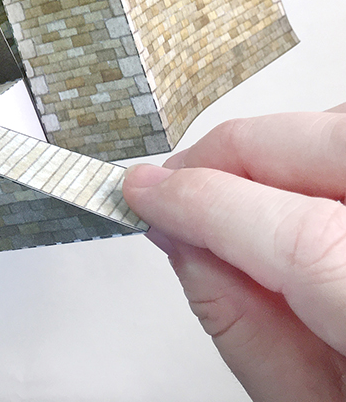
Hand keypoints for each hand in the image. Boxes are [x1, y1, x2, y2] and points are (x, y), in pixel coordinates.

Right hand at [123, 104, 345, 400]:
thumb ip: (248, 329)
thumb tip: (186, 247)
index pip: (273, 220)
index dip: (193, 197)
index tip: (146, 191)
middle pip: (321, 142)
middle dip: (231, 155)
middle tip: (178, 184)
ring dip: (285, 151)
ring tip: (238, 195)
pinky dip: (329, 158)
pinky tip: (307, 196)